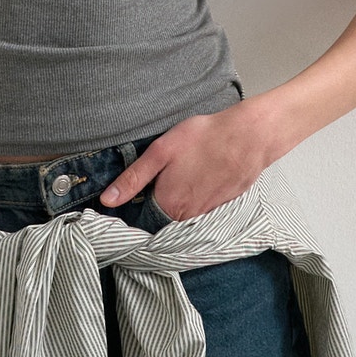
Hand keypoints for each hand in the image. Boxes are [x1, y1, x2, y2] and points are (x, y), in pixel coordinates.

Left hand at [99, 99, 272, 221]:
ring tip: (182, 177)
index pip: (142, 219)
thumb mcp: (160, 152)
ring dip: (178, 202)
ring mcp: (207, 213)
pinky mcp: (223, 206)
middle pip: (163, 219)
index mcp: (167, 205)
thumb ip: (132, 179)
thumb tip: (106, 201)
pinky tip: (199, 179)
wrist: (249, 137)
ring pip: (183, 215)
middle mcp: (187, 216)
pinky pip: (202, 210)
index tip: (136, 195)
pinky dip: (197, 198)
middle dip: (156, 205)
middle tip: (162, 180)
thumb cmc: (203, 139)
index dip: (135, 208)